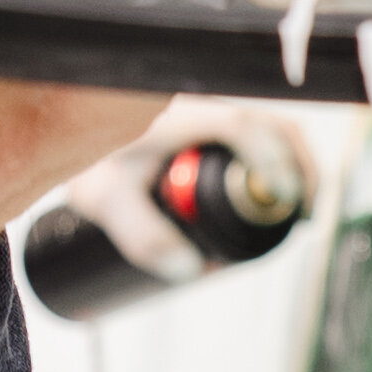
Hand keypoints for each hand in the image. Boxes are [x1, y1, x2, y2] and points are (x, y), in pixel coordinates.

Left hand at [63, 93, 348, 274]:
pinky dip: (278, 152)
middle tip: (307, 213)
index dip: (276, 160)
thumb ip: (143, 236)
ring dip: (293, 159)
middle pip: (271, 121)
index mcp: (179, 112)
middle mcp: (201, 100)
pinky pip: (257, 125)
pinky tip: (281, 185)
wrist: (64, 127)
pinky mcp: (211, 113)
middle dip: (301, 165)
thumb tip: (188, 271)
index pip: (243, 125)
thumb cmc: (87, 161)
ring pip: (269, 120)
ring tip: (299, 205)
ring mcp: (209, 104)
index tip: (291, 200)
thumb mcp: (107, 201)